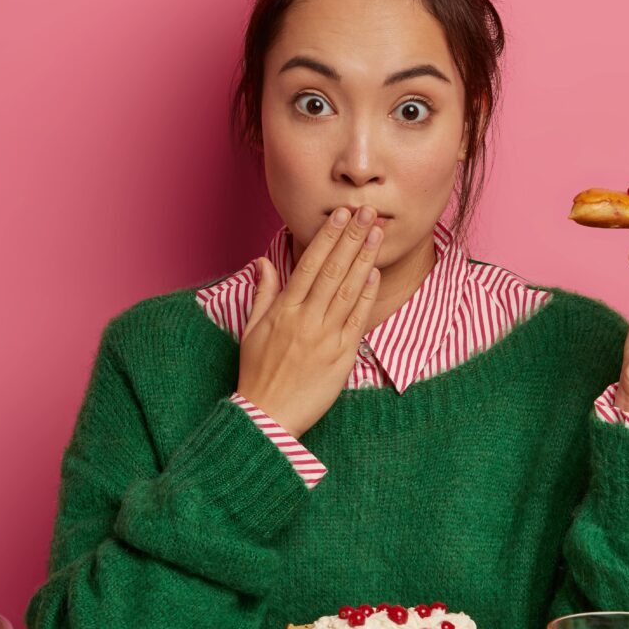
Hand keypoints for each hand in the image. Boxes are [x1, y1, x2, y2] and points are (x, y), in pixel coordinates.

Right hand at [236, 206, 381, 436]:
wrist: (267, 417)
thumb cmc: (257, 374)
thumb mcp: (251, 329)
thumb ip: (263, 293)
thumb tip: (264, 262)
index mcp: (283, 310)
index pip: (309, 264)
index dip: (328, 237)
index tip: (341, 215)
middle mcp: (305, 319)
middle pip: (333, 270)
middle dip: (351, 238)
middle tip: (367, 212)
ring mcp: (325, 338)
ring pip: (348, 290)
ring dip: (364, 259)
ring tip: (377, 234)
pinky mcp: (341, 357)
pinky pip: (357, 320)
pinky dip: (366, 296)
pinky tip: (375, 274)